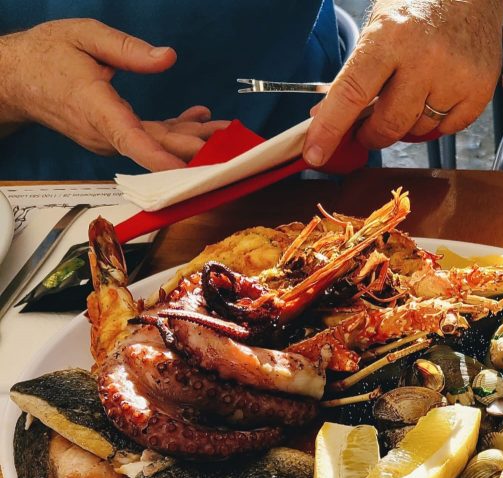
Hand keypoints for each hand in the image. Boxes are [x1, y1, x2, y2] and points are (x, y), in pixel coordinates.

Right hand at [0, 19, 228, 170]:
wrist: (16, 77)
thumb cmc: (47, 54)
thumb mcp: (84, 36)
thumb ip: (126, 48)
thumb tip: (167, 58)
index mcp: (95, 108)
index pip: (131, 138)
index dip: (160, 156)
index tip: (186, 168)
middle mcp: (105, 131)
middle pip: (156, 145)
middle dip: (196, 147)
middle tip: (231, 145)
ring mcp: (111, 136)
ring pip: (157, 142)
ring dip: (193, 138)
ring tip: (227, 131)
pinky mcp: (116, 133)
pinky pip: (150, 136)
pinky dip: (177, 129)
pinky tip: (200, 118)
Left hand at [303, 0, 502, 164]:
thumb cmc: (418, 8)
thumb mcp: (378, 29)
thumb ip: (354, 72)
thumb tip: (325, 116)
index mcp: (389, 36)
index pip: (352, 93)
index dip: (330, 128)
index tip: (315, 153)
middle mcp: (424, 57)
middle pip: (389, 124)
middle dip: (371, 135)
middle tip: (366, 131)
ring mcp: (455, 76)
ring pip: (419, 131)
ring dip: (407, 125)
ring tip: (409, 97)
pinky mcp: (479, 89)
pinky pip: (448, 129)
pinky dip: (437, 122)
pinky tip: (435, 96)